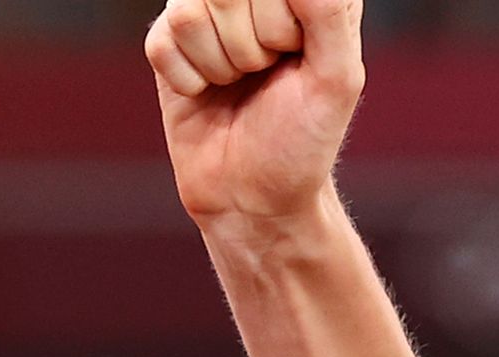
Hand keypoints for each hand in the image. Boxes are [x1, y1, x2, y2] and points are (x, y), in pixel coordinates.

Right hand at [146, 0, 365, 228]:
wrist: (254, 195)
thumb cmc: (302, 140)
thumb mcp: (337, 79)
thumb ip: (329, 13)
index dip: (280, 27)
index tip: (295, 57)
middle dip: (249, 50)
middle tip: (264, 76)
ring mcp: (206, 11)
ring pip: (188, 15)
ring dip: (218, 66)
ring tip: (237, 83)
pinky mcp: (167, 39)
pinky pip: (161, 43)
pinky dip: (187, 81)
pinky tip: (206, 92)